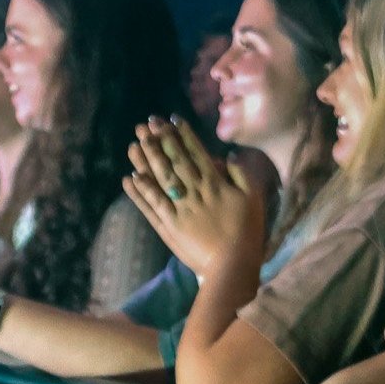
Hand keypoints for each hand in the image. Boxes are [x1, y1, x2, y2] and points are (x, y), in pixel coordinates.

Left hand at [124, 117, 263, 279]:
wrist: (232, 264)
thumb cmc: (247, 230)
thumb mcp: (254, 198)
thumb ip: (242, 174)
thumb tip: (228, 154)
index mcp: (215, 184)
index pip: (196, 154)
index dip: (183, 136)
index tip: (171, 120)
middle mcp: (193, 192)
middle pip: (174, 162)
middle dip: (160, 141)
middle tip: (147, 124)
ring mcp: (178, 209)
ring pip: (159, 180)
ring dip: (145, 161)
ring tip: (134, 144)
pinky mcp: (168, 226)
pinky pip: (151, 206)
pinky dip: (139, 192)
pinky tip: (130, 178)